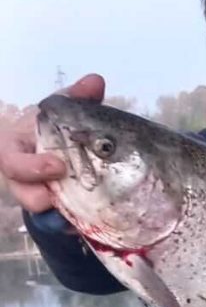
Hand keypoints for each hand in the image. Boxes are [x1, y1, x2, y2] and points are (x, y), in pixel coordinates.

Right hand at [0, 74, 104, 213]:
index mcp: (16, 146)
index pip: (10, 159)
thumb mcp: (63, 112)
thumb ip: (77, 98)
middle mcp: (20, 174)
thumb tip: (94, 82)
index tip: (56, 167)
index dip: (29, 167)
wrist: (59, 152)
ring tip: (78, 218)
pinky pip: (55, 223)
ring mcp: (33, 194)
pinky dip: (69, 224)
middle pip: (21, 191)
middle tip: (61, 197)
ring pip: (38, 211)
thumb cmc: (55, 128)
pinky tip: (86, 225)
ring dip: (57, 215)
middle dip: (38, 196)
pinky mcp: (49, 212)